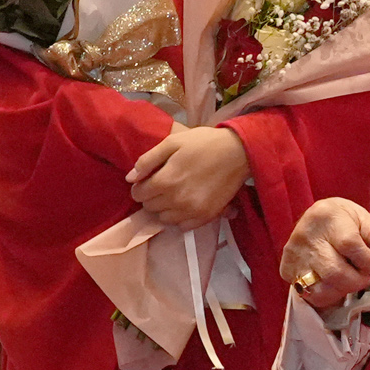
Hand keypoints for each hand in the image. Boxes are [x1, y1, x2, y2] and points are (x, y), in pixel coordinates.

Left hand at [126, 122, 251, 229]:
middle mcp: (176, 200)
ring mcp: (192, 210)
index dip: (140, 186)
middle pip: (150, 208)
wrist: (239, 152)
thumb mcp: (172, 142)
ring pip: (164, 219)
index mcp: (165, 180)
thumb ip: (148, 160)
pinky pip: (183, 226)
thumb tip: (130, 178)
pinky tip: (186, 204)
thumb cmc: (203, 143)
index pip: (138, 194)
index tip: (149, 180)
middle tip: (163, 184)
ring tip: (175, 194)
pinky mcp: (206, 216)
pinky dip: (180, 218)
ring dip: (165, 208)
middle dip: (151, 196)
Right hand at [280, 198, 369, 313]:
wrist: (313, 220)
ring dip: (343, 290)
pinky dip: (329, 295)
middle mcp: (305, 236)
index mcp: (326, 216)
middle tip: (364, 277)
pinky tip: (335, 285)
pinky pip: (311, 295)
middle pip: (334, 271)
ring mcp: (294, 255)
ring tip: (350, 281)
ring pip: (321, 288)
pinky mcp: (287, 270)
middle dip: (356, 280)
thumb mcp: (362, 220)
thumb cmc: (342, 221)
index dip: (366, 260)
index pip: (349, 244)